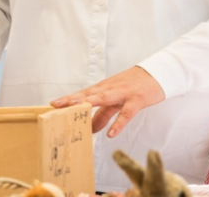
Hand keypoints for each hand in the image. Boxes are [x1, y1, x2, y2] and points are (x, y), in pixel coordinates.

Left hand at [50, 66, 165, 137]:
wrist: (156, 74)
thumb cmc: (133, 86)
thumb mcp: (116, 99)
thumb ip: (104, 115)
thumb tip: (91, 129)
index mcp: (103, 88)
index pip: (82, 94)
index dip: (67, 99)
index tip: (52, 104)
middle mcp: (109, 89)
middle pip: (88, 94)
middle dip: (71, 99)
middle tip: (56, 105)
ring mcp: (122, 93)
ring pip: (104, 98)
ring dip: (89, 103)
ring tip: (75, 110)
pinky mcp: (136, 101)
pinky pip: (126, 114)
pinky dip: (118, 124)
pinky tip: (110, 134)